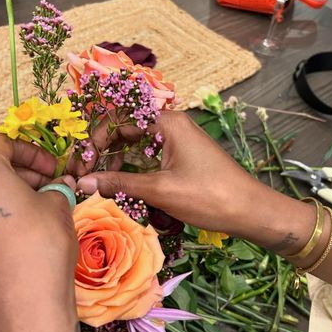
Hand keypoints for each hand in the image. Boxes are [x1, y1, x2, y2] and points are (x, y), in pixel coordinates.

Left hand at [0, 135, 127, 331]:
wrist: (24, 305)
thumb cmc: (44, 246)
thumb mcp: (60, 209)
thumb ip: (57, 190)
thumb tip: (60, 186)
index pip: (5, 145)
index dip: (33, 154)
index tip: (53, 171)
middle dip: (19, 176)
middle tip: (47, 191)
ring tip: (18, 212)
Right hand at [77, 112, 269, 236]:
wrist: (251, 211)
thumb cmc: (209, 196)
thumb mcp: (160, 190)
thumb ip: (119, 183)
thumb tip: (82, 184)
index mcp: (167, 122)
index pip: (117, 120)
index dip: (94, 142)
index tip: (80, 167)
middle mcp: (170, 125)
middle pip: (123, 131)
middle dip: (101, 153)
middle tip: (83, 177)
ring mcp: (176, 141)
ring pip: (134, 146)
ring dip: (114, 164)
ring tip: (98, 185)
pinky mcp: (180, 158)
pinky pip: (148, 158)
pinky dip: (132, 171)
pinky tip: (120, 188)